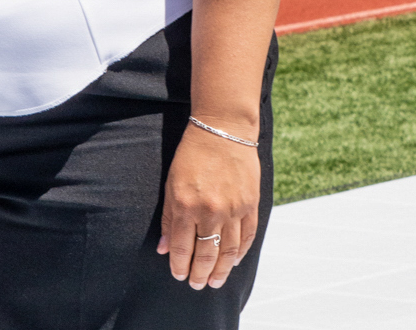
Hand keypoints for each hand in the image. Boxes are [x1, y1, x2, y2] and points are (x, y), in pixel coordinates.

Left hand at [157, 123, 260, 290]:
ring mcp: (233, 209)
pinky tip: (234, 261)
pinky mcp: (250, 204)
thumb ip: (170, 218)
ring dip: (222, 270)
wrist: (223, 129)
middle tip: (197, 285)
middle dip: (200, 274)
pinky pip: (247, 236)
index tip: (179, 276)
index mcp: (186, 205)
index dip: (180, 266)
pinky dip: (240, 252)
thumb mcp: (171, 183)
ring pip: (228, 251)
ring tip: (215, 281)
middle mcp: (210, 211)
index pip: (182, 247)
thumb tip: (165, 248)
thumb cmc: (192, 154)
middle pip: (206, 254)